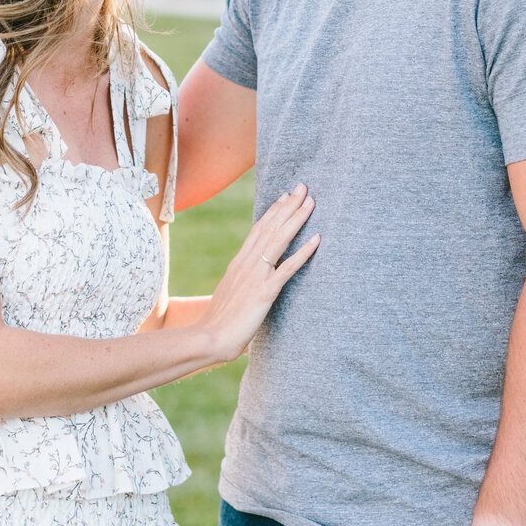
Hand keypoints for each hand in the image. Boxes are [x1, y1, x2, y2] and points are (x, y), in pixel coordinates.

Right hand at [200, 185, 318, 363]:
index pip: (258, 231)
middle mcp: (247, 264)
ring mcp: (256, 276)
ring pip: (279, 240)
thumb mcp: (230, 297)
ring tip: (310, 202)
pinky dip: (303, 252)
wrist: (208, 338)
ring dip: (296, 219)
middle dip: (288, 206)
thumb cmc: (218, 325)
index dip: (273, 212)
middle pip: (270, 228)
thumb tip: (248, 287)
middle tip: (302, 187)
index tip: (284, 196)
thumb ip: (241, 286)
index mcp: (238, 264)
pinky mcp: (264, 292)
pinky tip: (317, 240)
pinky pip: (288, 268)